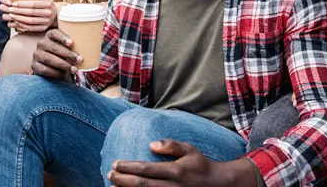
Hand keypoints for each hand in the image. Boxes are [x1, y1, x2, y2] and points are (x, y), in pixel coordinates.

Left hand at [0, 0, 57, 32]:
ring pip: (30, 21)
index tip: (13, 3)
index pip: (34, 4)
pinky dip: (22, 25)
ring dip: (19, 18)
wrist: (55, 15)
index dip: (23, 4)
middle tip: (10, 9)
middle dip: (19, 11)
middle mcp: (49, 13)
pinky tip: (16, 22)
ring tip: (11, 15)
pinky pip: (31, 28)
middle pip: (31, 13)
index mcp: (49, 4)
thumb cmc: (47, 3)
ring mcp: (46, 22)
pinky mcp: (43, 28)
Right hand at [31, 29, 82, 78]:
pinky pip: (45, 69)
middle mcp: (41, 43)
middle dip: (67, 54)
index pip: (54, 33)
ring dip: (63, 64)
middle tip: (79, 59)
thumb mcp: (68, 49)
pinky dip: (55, 73)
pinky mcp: (34, 66)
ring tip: (74, 69)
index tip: (72, 43)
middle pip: (53, 47)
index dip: (62, 37)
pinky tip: (63, 75)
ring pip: (49, 58)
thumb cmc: (64, 56)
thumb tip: (93, 47)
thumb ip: (75, 46)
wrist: (53, 69)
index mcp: (50, 36)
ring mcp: (37, 55)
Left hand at [107, 139, 258, 186]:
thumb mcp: (190, 150)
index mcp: (175, 172)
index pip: (146, 169)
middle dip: (122, 180)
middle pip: (141, 185)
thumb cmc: (200, 166)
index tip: (115, 163)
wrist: (217, 186)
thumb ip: (171, 145)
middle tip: (110, 174)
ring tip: (112, 186)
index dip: (128, 167)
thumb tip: (151, 144)